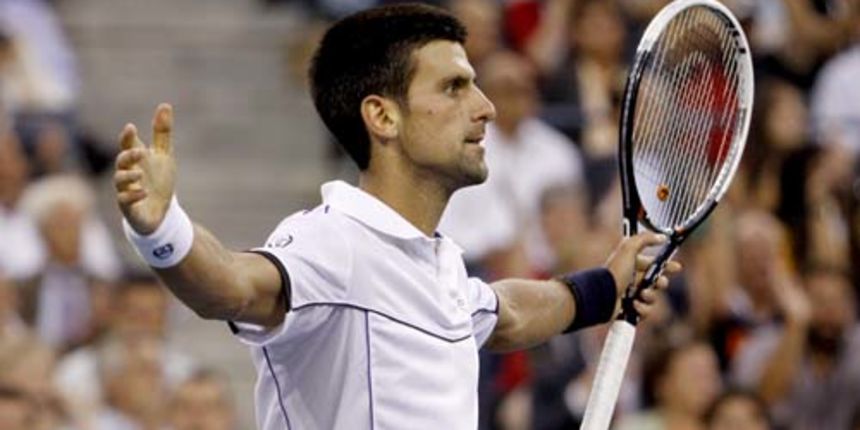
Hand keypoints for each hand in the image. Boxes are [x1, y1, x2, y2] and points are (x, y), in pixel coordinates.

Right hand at [114, 103, 176, 234]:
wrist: (162, 212)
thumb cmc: (159, 180)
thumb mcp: (164, 155)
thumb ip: (162, 132)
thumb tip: (165, 105)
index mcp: (136, 159)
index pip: (128, 145)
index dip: (127, 137)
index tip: (131, 128)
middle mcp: (129, 173)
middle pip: (121, 161)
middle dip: (128, 156)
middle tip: (140, 152)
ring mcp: (127, 190)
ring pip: (119, 181)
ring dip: (127, 176)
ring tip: (139, 173)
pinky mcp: (131, 208)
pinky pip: (125, 202)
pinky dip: (132, 196)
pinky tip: (143, 192)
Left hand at [604, 233, 680, 318]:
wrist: (601, 295)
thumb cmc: (614, 272)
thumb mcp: (628, 249)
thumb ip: (644, 239)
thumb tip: (662, 237)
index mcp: (632, 265)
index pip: (654, 264)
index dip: (667, 265)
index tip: (677, 267)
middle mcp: (633, 279)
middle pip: (657, 282)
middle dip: (661, 282)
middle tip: (658, 283)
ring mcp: (632, 295)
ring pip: (653, 297)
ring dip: (650, 296)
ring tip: (641, 294)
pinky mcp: (631, 310)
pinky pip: (646, 311)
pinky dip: (643, 308)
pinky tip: (634, 305)